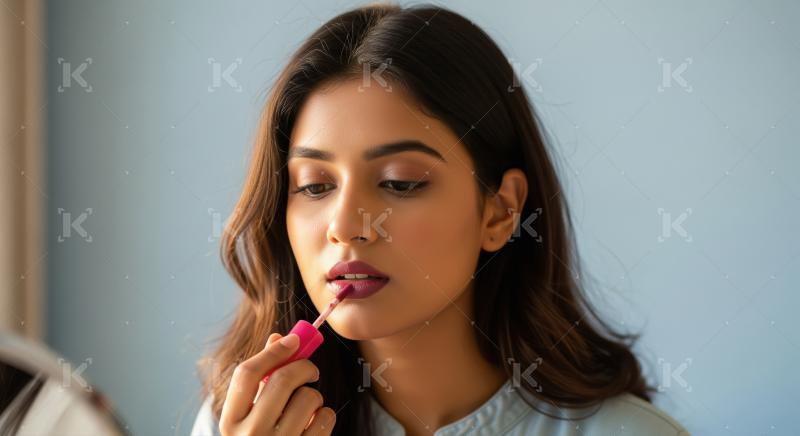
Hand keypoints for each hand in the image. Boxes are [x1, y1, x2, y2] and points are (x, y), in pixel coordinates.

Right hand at [218, 332, 335, 434]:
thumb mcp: (251, 414)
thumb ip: (262, 379)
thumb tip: (279, 338)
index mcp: (230, 421)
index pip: (246, 374)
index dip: (273, 351)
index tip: (293, 340)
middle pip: (282, 379)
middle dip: (303, 367)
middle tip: (310, 371)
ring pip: (309, 397)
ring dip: (314, 396)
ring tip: (306, 409)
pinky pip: (326, 418)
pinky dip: (325, 416)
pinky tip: (314, 425)